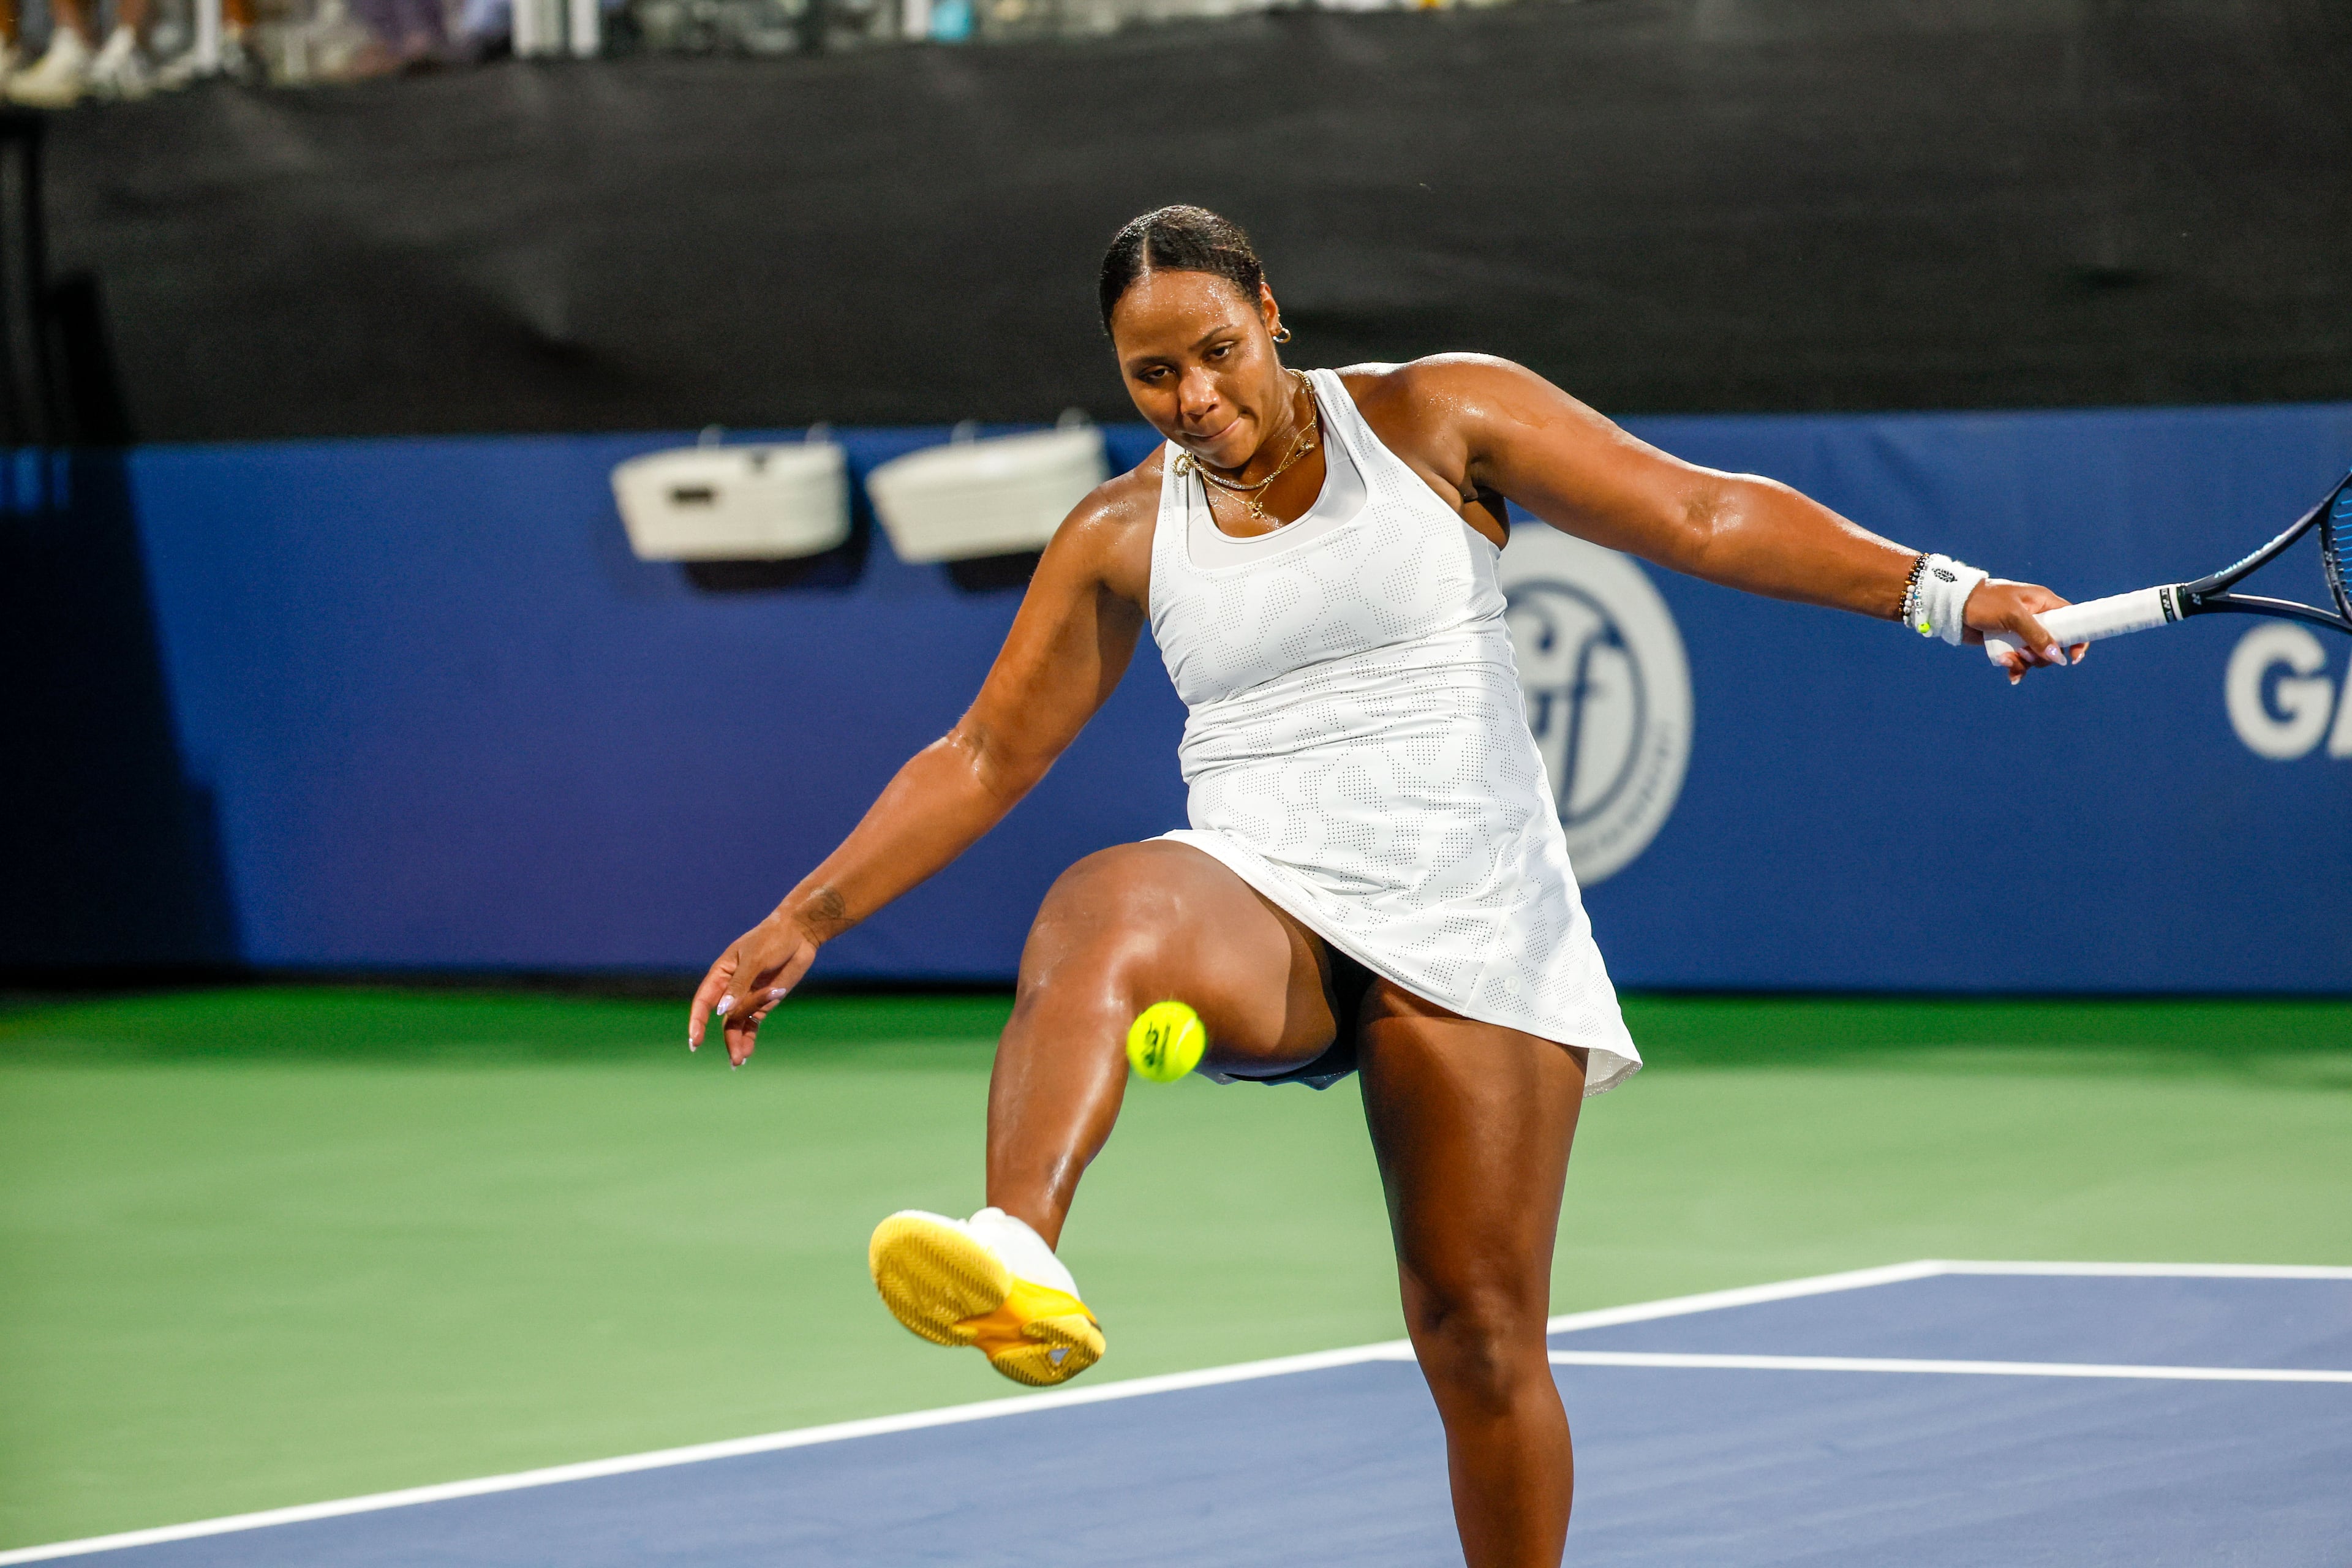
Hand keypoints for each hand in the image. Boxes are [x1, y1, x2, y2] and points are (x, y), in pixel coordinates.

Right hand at [689, 905, 821, 1066]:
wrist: (799, 934)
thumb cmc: (773, 939)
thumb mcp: (754, 959)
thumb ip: (739, 985)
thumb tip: (722, 1011)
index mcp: (722, 973)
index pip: (704, 1001)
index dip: (697, 1021)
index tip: (695, 1041)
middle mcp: (731, 987)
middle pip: (723, 1018)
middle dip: (727, 1038)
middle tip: (733, 1059)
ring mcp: (747, 996)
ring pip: (737, 1023)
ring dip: (738, 1041)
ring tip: (739, 1061)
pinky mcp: (764, 1002)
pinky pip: (752, 1022)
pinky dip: (749, 1037)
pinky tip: (746, 1053)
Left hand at [1962, 578, 2087, 685]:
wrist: (1953, 607)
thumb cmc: (1985, 602)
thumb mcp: (2013, 616)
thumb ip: (2036, 635)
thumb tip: (2058, 656)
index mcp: (2043, 603)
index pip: (2071, 620)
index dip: (2077, 639)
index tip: (2074, 657)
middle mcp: (2035, 618)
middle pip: (2054, 644)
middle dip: (2041, 656)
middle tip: (2025, 653)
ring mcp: (2021, 632)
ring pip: (2035, 656)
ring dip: (2024, 663)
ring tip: (2006, 659)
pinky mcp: (2007, 643)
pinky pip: (2019, 661)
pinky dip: (2016, 668)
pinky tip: (2011, 676)